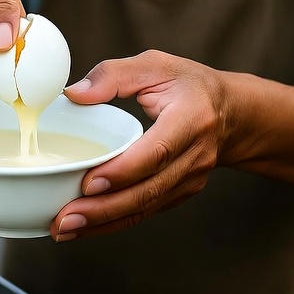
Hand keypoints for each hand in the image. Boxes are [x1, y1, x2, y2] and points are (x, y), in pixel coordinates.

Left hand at [51, 51, 226, 240]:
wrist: (229, 112)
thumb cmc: (186, 85)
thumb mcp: (154, 65)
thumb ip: (112, 75)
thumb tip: (73, 94)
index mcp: (192, 118)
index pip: (157, 151)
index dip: (123, 171)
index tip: (89, 183)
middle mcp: (196, 155)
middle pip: (148, 190)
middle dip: (104, 208)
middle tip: (64, 218)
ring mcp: (191, 179)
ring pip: (145, 207)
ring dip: (103, 222)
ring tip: (65, 228)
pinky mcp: (181, 193)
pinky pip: (146, 211)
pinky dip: (114, 223)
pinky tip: (84, 227)